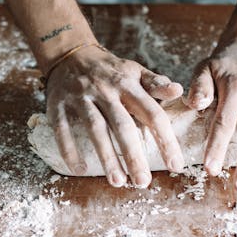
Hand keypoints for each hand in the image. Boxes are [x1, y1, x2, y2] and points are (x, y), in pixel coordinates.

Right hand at [45, 45, 184, 187]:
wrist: (70, 53)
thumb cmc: (110, 70)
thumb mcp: (134, 72)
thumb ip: (156, 85)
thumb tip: (179, 91)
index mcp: (128, 84)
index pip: (152, 113)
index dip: (165, 140)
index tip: (176, 166)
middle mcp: (105, 91)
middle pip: (122, 126)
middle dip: (134, 156)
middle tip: (143, 183)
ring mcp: (80, 98)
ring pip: (95, 129)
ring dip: (106, 157)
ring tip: (118, 182)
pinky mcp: (57, 105)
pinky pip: (62, 129)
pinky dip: (69, 149)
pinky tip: (79, 169)